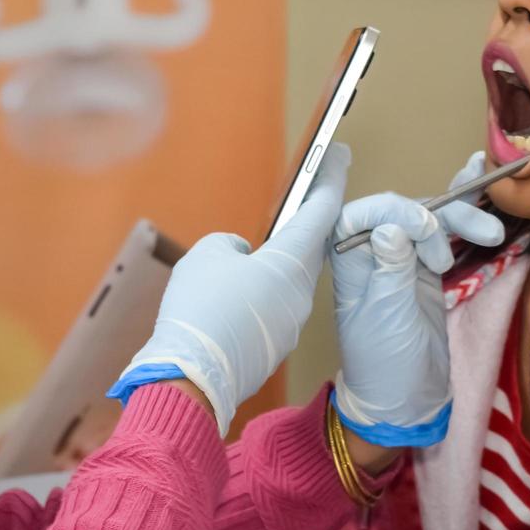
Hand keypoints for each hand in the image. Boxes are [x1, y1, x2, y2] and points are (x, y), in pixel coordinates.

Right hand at [110, 145, 350, 435]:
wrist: (191, 376)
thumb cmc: (200, 309)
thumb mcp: (208, 255)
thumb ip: (231, 245)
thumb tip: (244, 257)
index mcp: (292, 263)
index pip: (322, 210)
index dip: (330, 178)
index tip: (338, 154)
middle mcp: (300, 294)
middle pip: (306, 250)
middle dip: (300, 227)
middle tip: (295, 202)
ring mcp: (289, 325)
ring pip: (285, 284)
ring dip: (272, 269)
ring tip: (242, 262)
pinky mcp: (273, 348)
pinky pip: (270, 312)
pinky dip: (257, 299)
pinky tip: (230, 301)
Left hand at [329, 151, 503, 446]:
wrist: (406, 402)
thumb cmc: (385, 366)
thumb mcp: (388, 318)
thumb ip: (391, 270)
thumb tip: (390, 227)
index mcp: (350, 266)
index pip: (359, 217)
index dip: (391, 209)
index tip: (423, 225)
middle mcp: (373, 257)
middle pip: (400, 212)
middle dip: (435, 214)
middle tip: (461, 235)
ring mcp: (403, 262)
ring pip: (429, 222)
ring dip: (460, 219)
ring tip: (490, 234)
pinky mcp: (428, 271)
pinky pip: (446, 238)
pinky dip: (465, 223)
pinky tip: (484, 206)